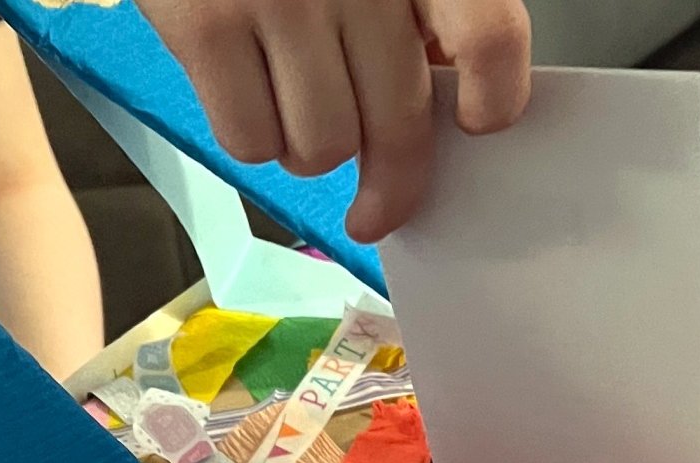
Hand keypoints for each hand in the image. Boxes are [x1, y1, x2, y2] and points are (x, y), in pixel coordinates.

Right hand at [141, 0, 531, 242]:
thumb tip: (450, 101)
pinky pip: (250, 139)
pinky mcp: (205, 25)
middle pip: (398, 123)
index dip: (494, 96)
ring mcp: (278, 0)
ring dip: (312, 154)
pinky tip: (253, 99)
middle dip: (392, 185)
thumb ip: (422, 11)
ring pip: (323, 147)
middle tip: (380, 205)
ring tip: (298, 113)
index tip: (478, 125)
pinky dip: (255, 140)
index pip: (488, 37)